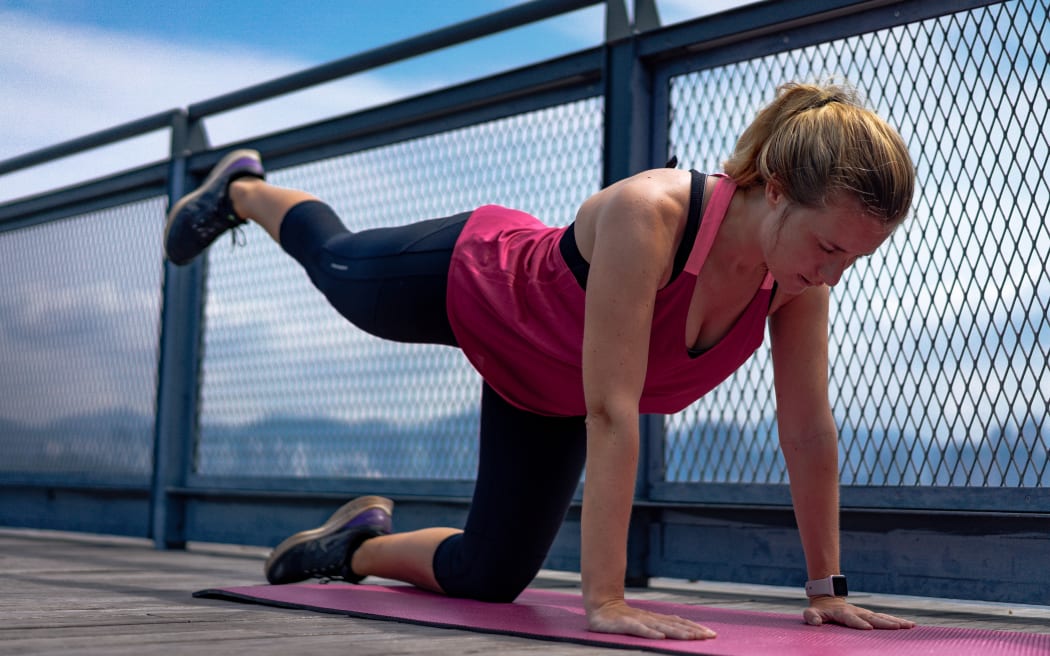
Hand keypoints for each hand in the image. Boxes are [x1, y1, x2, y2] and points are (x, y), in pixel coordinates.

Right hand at [587, 599, 716, 639]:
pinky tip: (660, 638)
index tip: (711, 634)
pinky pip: (639, 629)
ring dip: (677, 633)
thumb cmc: (622, 617)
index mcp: (655, 618)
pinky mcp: (625, 624)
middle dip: (693, 631)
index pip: (679, 622)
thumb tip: (680, 630)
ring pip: (661, 627)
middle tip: (709, 636)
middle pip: (674, 625)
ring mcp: (638, 620)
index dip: (695, 628)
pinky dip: (650, 633)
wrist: (599, 605)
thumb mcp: (644, 622)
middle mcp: (650, 618)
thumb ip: (659, 625)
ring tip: (691, 638)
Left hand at [804, 596, 915, 629]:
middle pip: (872, 618)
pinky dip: (898, 621)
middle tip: (897, 627)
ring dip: (896, 621)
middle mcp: (857, 612)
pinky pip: (886, 618)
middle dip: (884, 623)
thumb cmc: (820, 610)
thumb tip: (816, 621)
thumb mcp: (812, 612)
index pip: (852, 619)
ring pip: (882, 617)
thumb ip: (812, 616)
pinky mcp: (871, 616)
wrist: (828, 598)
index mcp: (843, 613)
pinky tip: (911, 625)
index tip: (868, 628)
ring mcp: (865, 613)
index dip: (859, 623)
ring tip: (910, 626)